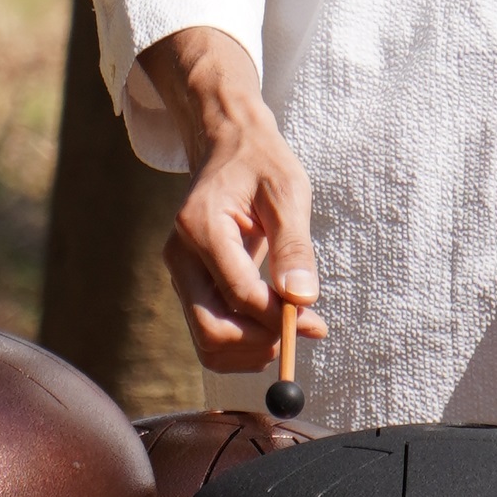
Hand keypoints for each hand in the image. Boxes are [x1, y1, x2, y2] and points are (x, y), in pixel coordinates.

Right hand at [135, 24, 325, 375]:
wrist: (227, 146)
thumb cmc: (261, 163)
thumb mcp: (287, 193)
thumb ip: (294, 247)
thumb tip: (303, 300)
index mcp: (201, 227)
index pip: (239, 295)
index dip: (279, 318)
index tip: (317, 323)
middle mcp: (180, 255)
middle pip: (213, 330)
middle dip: (263, 343)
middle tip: (304, 329)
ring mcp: (180, 274)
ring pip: (207, 342)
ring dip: (252, 350)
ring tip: (289, 328)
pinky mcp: (188, 285)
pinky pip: (208, 333)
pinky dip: (242, 344)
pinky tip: (271, 326)